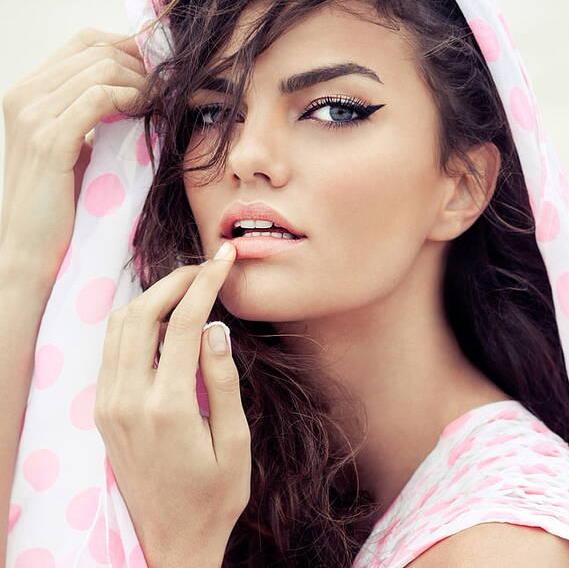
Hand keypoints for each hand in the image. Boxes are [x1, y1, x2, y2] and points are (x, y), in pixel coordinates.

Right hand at [0, 27, 148, 287]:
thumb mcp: (77, 146)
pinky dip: (130, 98)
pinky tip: (148, 111)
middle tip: (171, 86)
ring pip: (100, 69)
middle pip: (96, 49)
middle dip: (142, 64)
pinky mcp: (48, 140)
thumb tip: (138, 91)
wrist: (32, 248)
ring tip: (165, 101)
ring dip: (142, 82)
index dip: (129, 47)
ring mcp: (32, 115)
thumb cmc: (61, 201)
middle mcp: (25, 95)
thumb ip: (94, 114)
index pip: (85, 43)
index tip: (162, 67)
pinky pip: (97, 98)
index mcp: (30, 91)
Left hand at [94, 241, 250, 566]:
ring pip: (121, 326)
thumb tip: (215, 327)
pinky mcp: (104, 410)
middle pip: (144, 313)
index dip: (206, 283)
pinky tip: (162, 317)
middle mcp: (129, 400)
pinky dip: (136, 320)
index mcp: (169, 407)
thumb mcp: (235, 442)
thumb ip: (223, 381)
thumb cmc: (215, 496)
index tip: (223, 259)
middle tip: (206, 266)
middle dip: (176, 280)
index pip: (184, 323)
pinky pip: (113, 348)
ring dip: (153, 295)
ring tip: (187, 285)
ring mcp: (109, 404)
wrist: (172, 540)